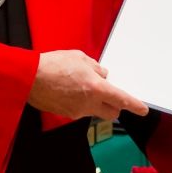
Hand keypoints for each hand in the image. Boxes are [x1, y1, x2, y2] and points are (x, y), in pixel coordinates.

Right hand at [27, 50, 148, 122]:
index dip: (134, 105)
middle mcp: (89, 104)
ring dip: (95, 103)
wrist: (29, 78)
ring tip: (81, 87)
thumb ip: (95, 68)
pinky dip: (80, 103)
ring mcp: (77, 111)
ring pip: (95, 112)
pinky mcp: (66, 114)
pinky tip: (69, 91)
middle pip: (111, 112)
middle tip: (109, 94)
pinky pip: (80, 110)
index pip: (122, 100)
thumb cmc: (54, 64)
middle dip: (114, 106)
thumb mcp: (80, 58)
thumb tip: (102, 74)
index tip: (142, 109)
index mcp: (97, 89)